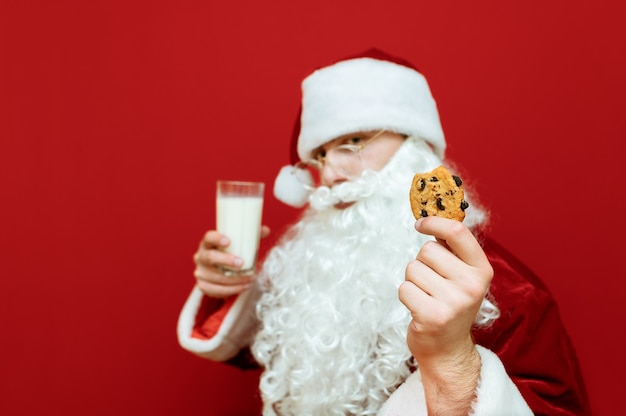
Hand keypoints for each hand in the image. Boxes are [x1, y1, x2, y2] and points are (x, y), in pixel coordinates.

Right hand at [193, 226, 269, 297]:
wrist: (219, 270)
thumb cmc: (230, 253)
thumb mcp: (239, 244)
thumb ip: (251, 237)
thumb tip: (266, 230)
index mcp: (208, 243)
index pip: (208, 238)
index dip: (216, 239)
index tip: (228, 241)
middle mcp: (200, 256)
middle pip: (210, 258)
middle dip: (226, 261)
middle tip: (241, 263)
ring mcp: (200, 272)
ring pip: (215, 277)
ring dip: (234, 279)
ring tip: (250, 278)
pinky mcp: (203, 285)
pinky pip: (215, 290)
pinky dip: (231, 290)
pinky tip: (243, 287)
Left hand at [398, 216, 491, 413]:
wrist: (448, 348)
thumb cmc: (450, 304)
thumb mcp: (461, 275)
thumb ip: (451, 248)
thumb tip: (430, 215)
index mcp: (482, 270)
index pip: (458, 232)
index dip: (434, 222)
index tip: (420, 224)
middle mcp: (471, 285)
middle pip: (427, 250)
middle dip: (422, 263)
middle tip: (433, 284)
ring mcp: (453, 302)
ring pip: (412, 269)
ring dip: (413, 281)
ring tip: (427, 297)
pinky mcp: (432, 316)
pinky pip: (404, 288)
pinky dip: (406, 296)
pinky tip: (420, 308)